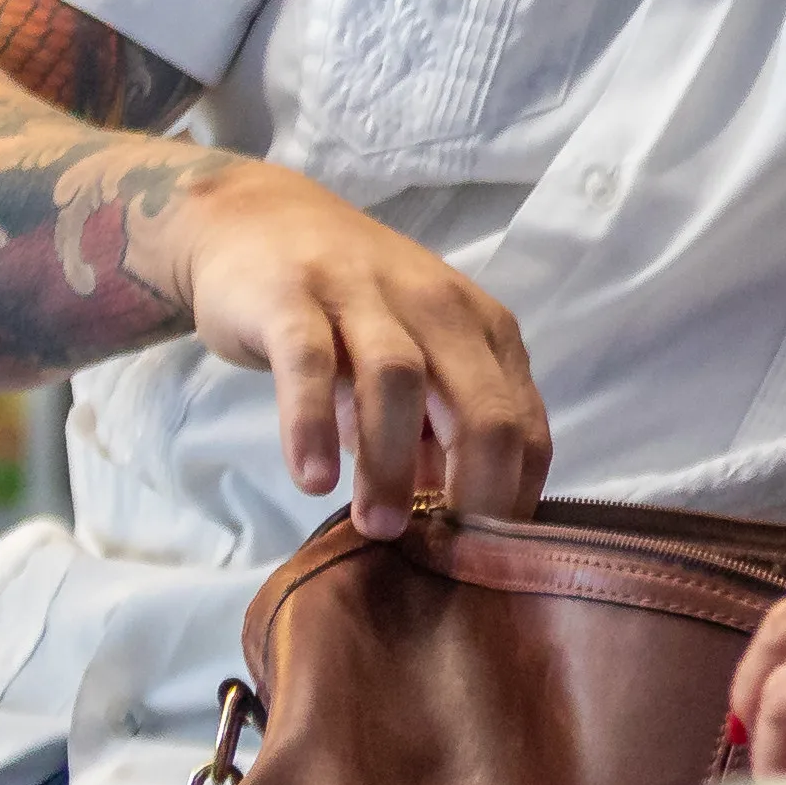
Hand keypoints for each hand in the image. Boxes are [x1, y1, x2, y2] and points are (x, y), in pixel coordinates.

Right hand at [154, 167, 550, 537]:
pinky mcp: (293, 295)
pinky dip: (314, 422)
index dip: (513, 499)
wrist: (258, 221)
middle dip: (474, 490)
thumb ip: (437, 435)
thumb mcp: (414, 364)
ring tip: (375, 527)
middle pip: (483, 406)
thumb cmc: (349, 312)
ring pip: (400, 382)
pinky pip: (309, 362)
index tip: (486, 562)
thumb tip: (455, 531)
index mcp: (482, 332)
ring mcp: (364, 294)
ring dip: (391, 464)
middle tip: (445, 558)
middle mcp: (438, 307)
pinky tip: (312, 478)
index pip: (526, 427)